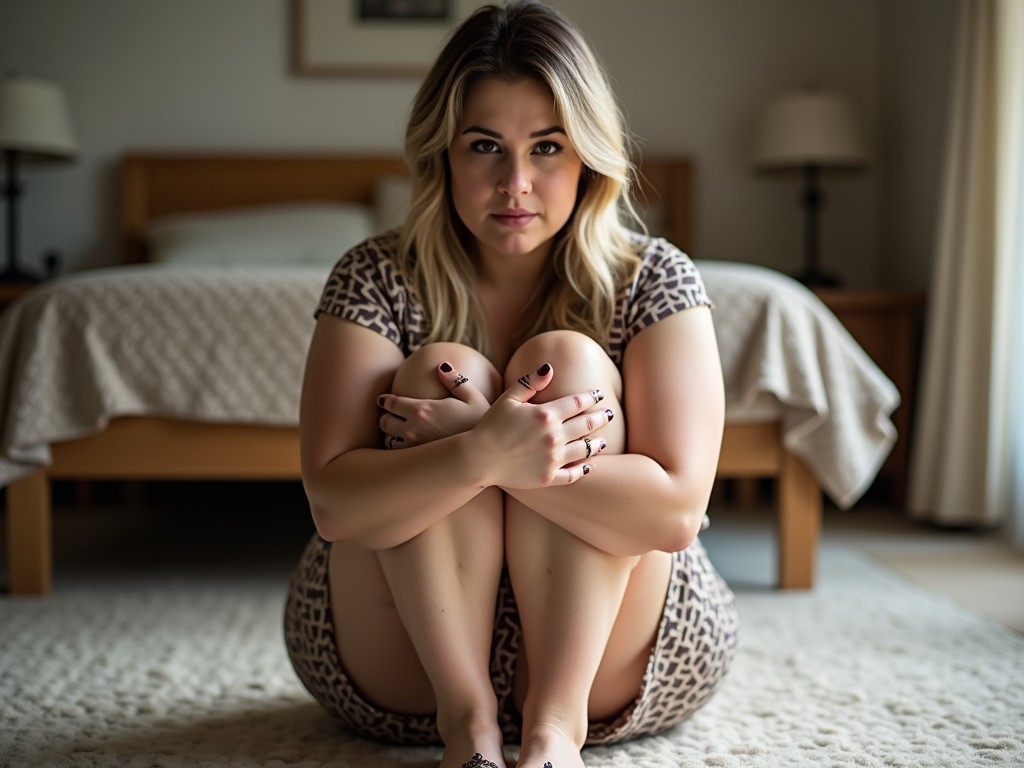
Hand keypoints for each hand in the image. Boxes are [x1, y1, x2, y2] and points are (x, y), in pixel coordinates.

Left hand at [378, 361, 491, 448]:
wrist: (486, 454)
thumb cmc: (482, 425)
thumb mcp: (473, 398)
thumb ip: (455, 381)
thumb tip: (442, 366)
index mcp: (422, 410)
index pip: (391, 403)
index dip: (386, 401)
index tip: (386, 400)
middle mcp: (412, 430)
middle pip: (384, 423)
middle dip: (387, 418)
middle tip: (394, 417)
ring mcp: (414, 449)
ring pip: (388, 442)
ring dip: (392, 437)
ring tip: (400, 435)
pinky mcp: (419, 463)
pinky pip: (399, 457)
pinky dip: (400, 452)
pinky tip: (410, 450)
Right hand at [472, 363, 610, 487]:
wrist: (478, 458)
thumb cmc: (490, 425)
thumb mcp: (509, 399)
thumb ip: (531, 383)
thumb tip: (550, 367)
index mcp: (546, 414)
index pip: (576, 403)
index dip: (590, 397)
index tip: (598, 394)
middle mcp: (554, 436)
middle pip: (586, 425)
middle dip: (600, 418)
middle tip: (609, 414)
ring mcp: (553, 459)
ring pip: (584, 450)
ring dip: (596, 444)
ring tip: (603, 441)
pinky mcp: (548, 478)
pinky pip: (573, 475)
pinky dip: (583, 470)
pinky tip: (589, 466)